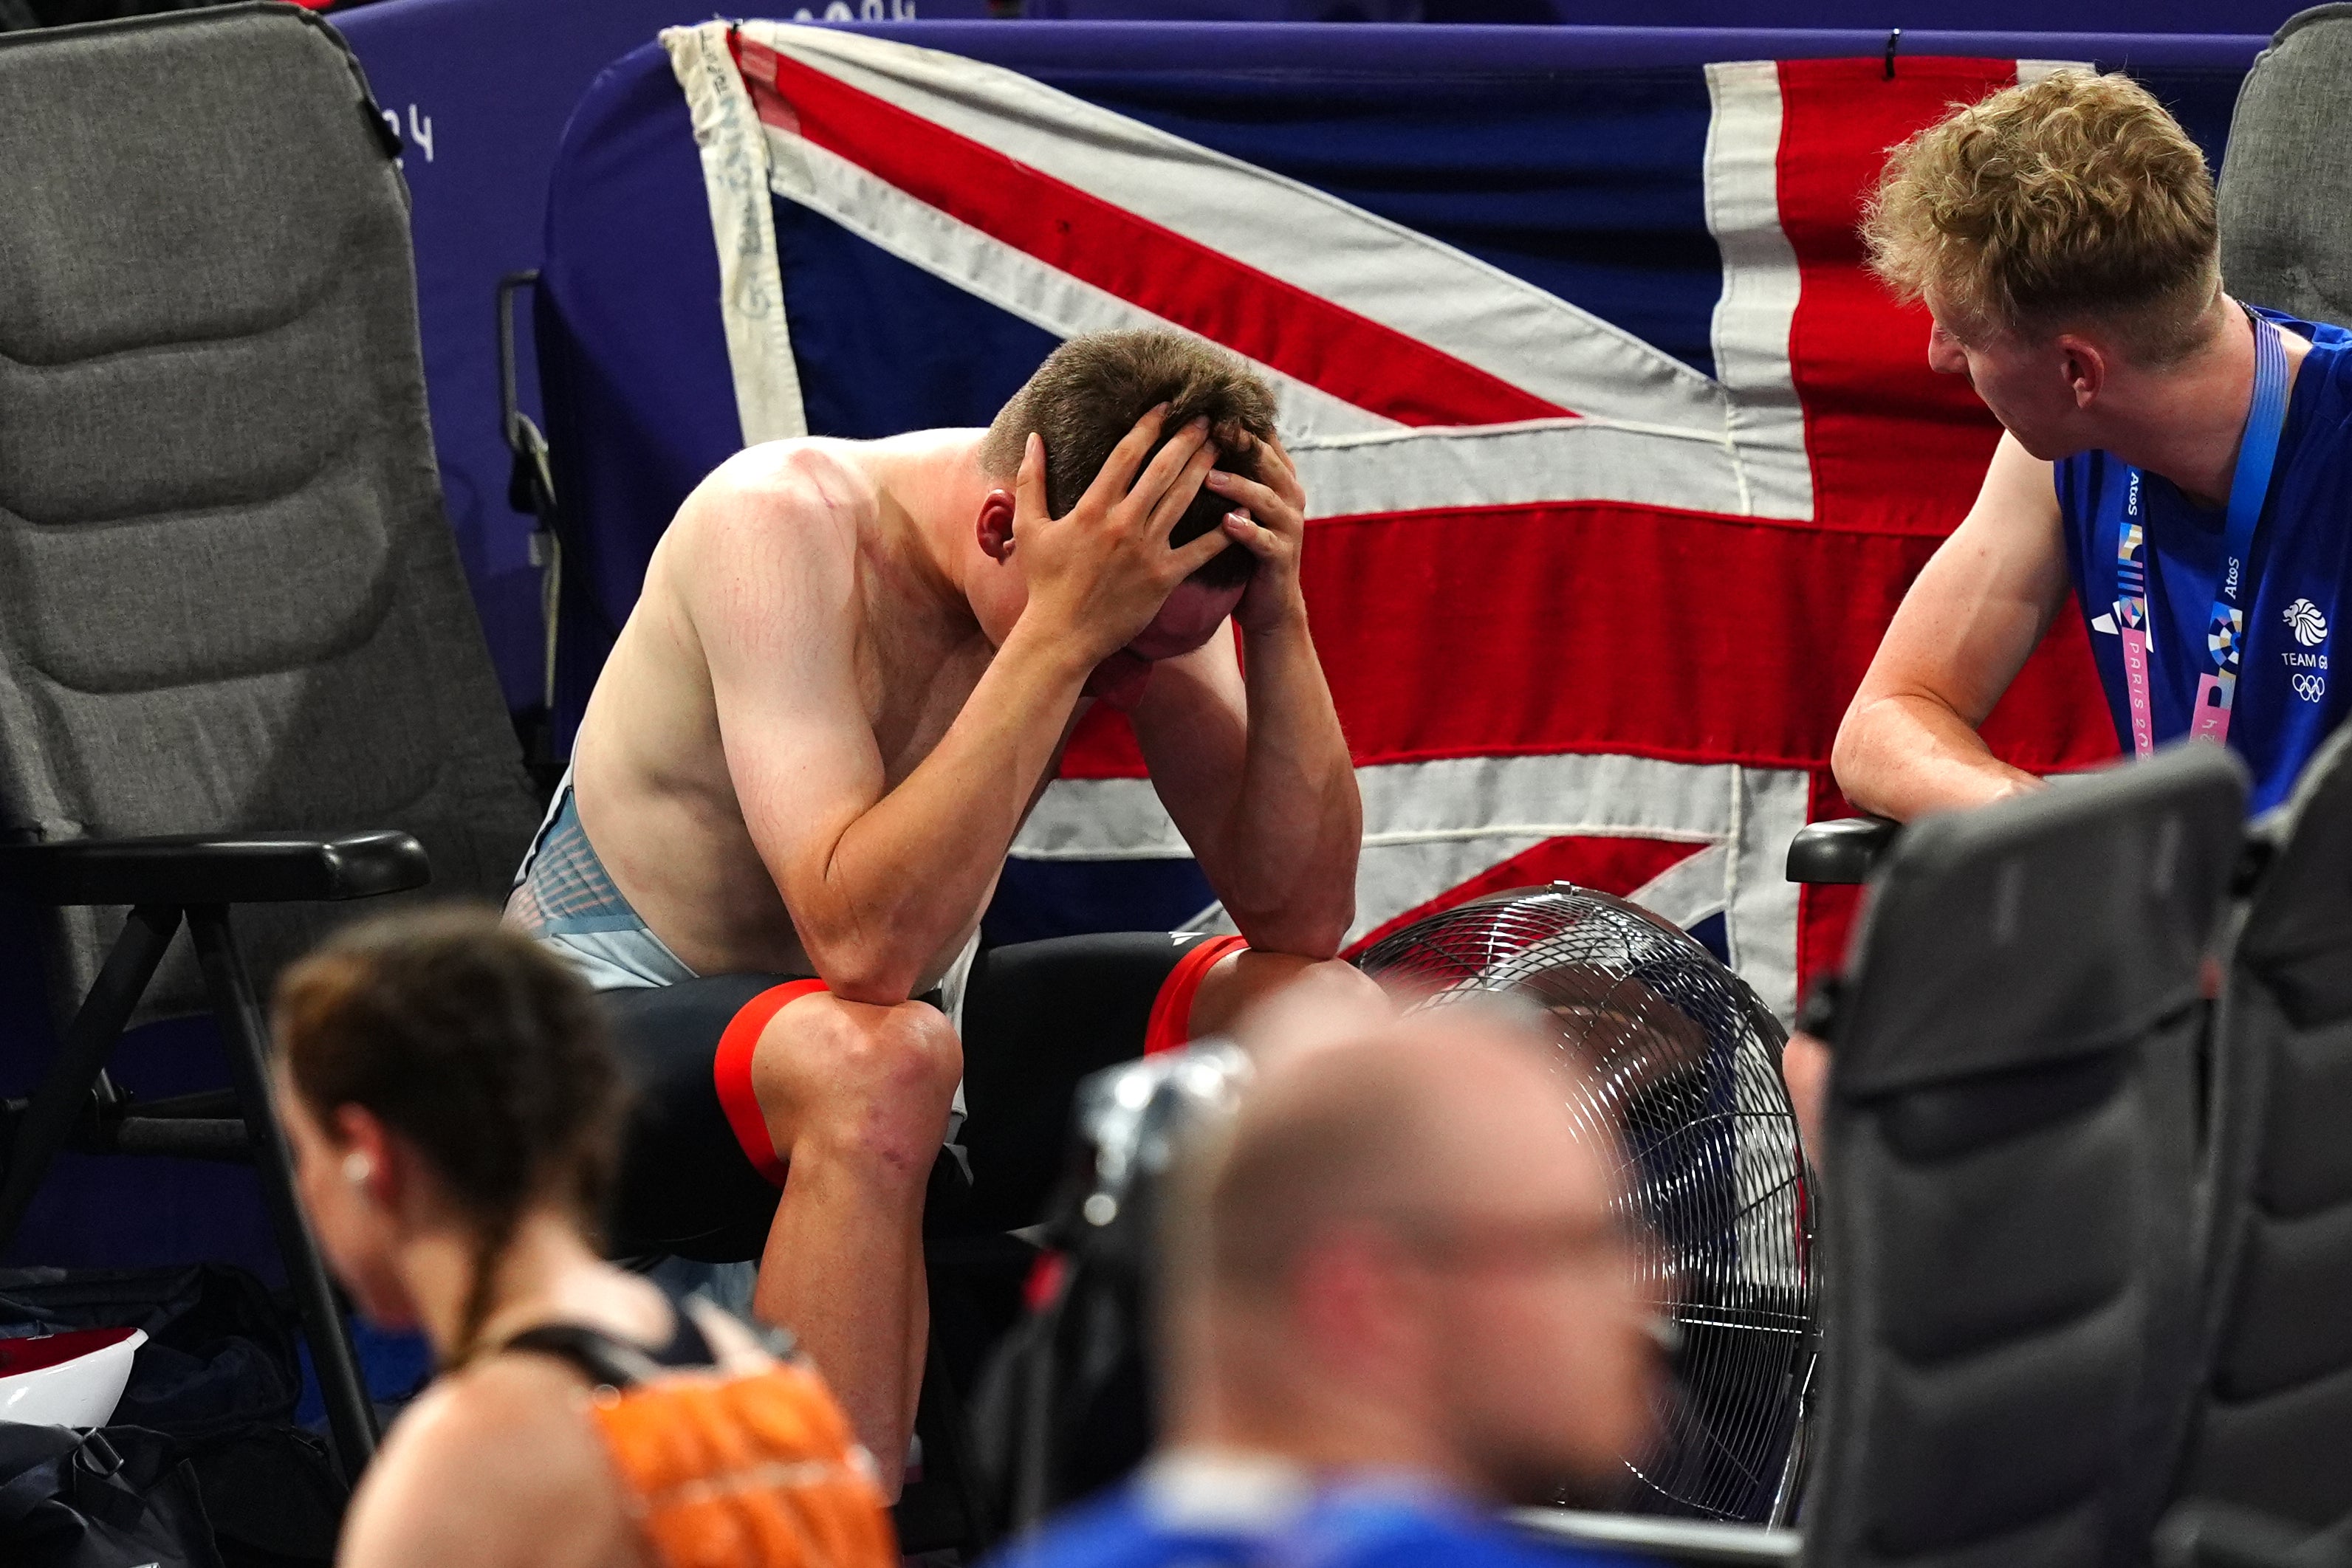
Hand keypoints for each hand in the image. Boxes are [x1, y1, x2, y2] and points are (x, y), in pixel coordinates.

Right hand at [1012, 411, 1236, 664]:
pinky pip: (1200, 550)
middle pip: (1163, 470)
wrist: (1061, 636)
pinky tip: (1240, 509)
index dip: (1149, 426)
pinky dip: (1222, 530)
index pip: (1126, 455)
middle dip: (1187, 439)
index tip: (1166, 406)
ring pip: (1183, 499)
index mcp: (1092, 508)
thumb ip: (1031, 479)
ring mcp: (1146, 551)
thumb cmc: (1044, 582)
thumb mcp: (1029, 527)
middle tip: (1208, 418)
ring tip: (1222, 446)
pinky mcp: (1163, 578)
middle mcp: (1123, 523)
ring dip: (1204, 469)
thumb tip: (1033, 438)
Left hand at [1203, 436, 1308, 635]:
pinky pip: (1265, 539)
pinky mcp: (1282, 556)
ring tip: (1210, 477)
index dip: (1237, 420)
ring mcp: (1289, 526)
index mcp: (1276, 477)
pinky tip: (1227, 522)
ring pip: (1266, 497)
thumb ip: (1225, 469)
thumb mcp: (1237, 501)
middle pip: (1267, 460)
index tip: (1204, 404)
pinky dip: (1247, 529)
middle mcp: (1288, 495)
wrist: (1268, 602)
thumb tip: (1184, 431)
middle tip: (1209, 428)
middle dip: (1240, 443)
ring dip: (1239, 485)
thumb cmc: (1242, 545)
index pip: (1261, 437)